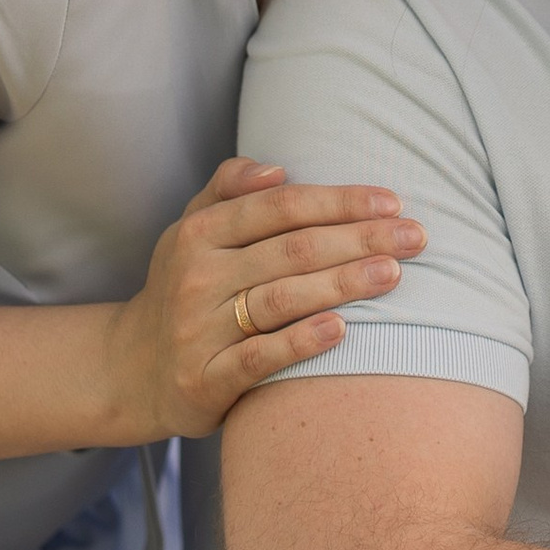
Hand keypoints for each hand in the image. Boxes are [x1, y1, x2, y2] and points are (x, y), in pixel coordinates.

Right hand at [104, 161, 423, 439]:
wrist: (133, 369)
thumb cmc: (185, 287)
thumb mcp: (192, 230)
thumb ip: (227, 189)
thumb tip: (275, 170)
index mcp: (199, 233)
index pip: (280, 207)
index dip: (339, 201)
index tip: (392, 203)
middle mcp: (196, 277)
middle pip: (291, 250)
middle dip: (359, 239)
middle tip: (416, 237)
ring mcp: (198, 330)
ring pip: (280, 299)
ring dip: (342, 284)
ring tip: (393, 274)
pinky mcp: (204, 379)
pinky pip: (259, 358)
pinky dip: (300, 341)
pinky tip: (342, 329)